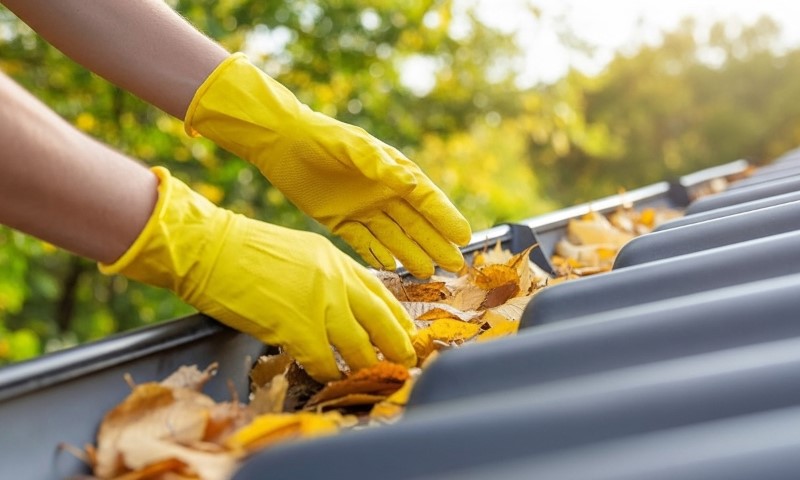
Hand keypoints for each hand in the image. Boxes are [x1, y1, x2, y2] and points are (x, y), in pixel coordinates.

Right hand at [100, 167, 416, 381]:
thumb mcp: (297, 252)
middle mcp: (335, 279)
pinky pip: (323, 360)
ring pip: (357, 345)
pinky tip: (330, 379)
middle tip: (405, 361)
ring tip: (373, 377)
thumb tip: (334, 303)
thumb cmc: (241, 249)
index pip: (378, 290)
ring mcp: (318, 304)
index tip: (406, 330)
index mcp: (334, 259)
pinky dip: (328, 373)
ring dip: (366, 365)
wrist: (208, 248)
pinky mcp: (296, 327)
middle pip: (380, 318)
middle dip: (397, 343)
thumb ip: (321, 274)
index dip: (395, 315)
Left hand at [184, 54, 471, 277]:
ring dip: (411, 254)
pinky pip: (365, 243)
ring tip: (428, 274)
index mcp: (392, 173)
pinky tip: (392, 269)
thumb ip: (381, 166)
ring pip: (394, 237)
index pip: (427, 200)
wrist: (282, 142)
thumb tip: (413, 182)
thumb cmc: (322, 137)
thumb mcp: (354, 147)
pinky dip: (378, 256)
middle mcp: (382, 193)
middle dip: (436, 244)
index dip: (446, 218)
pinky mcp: (340, 220)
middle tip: (456, 266)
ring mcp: (363, 209)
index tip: (465, 237)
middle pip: (416, 224)